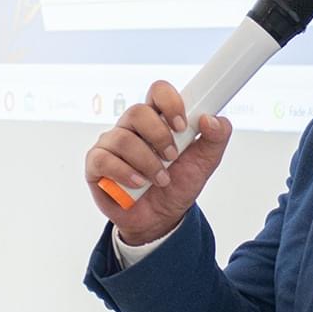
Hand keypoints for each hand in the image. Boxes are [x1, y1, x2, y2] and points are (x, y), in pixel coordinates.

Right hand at [84, 80, 232, 243]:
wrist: (161, 219)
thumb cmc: (178, 184)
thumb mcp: (205, 163)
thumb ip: (216, 138)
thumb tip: (211, 119)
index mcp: (158, 119)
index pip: (158, 92)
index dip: (170, 103)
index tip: (182, 126)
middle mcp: (132, 127)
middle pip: (138, 112)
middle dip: (159, 137)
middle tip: (172, 157)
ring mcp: (111, 144)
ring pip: (123, 139)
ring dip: (147, 162)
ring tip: (160, 179)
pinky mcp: (96, 165)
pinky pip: (103, 160)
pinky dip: (124, 173)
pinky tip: (138, 183)